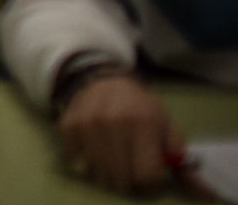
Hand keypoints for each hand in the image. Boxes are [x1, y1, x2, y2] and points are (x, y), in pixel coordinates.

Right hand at [58, 73, 206, 198]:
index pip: (145, 175)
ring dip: (107, 173)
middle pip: (120, 177)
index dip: (150, 183)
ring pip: (97, 172)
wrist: (104, 80)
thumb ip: (179, 157)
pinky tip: (94, 151)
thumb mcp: (166, 125)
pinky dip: (85, 162)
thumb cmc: (140, 107)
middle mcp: (112, 122)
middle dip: (129, 181)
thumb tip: (200, 189)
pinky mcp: (68, 125)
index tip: (150, 176)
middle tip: (131, 169)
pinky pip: (75, 160)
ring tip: (114, 160)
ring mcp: (87, 124)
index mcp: (143, 122)